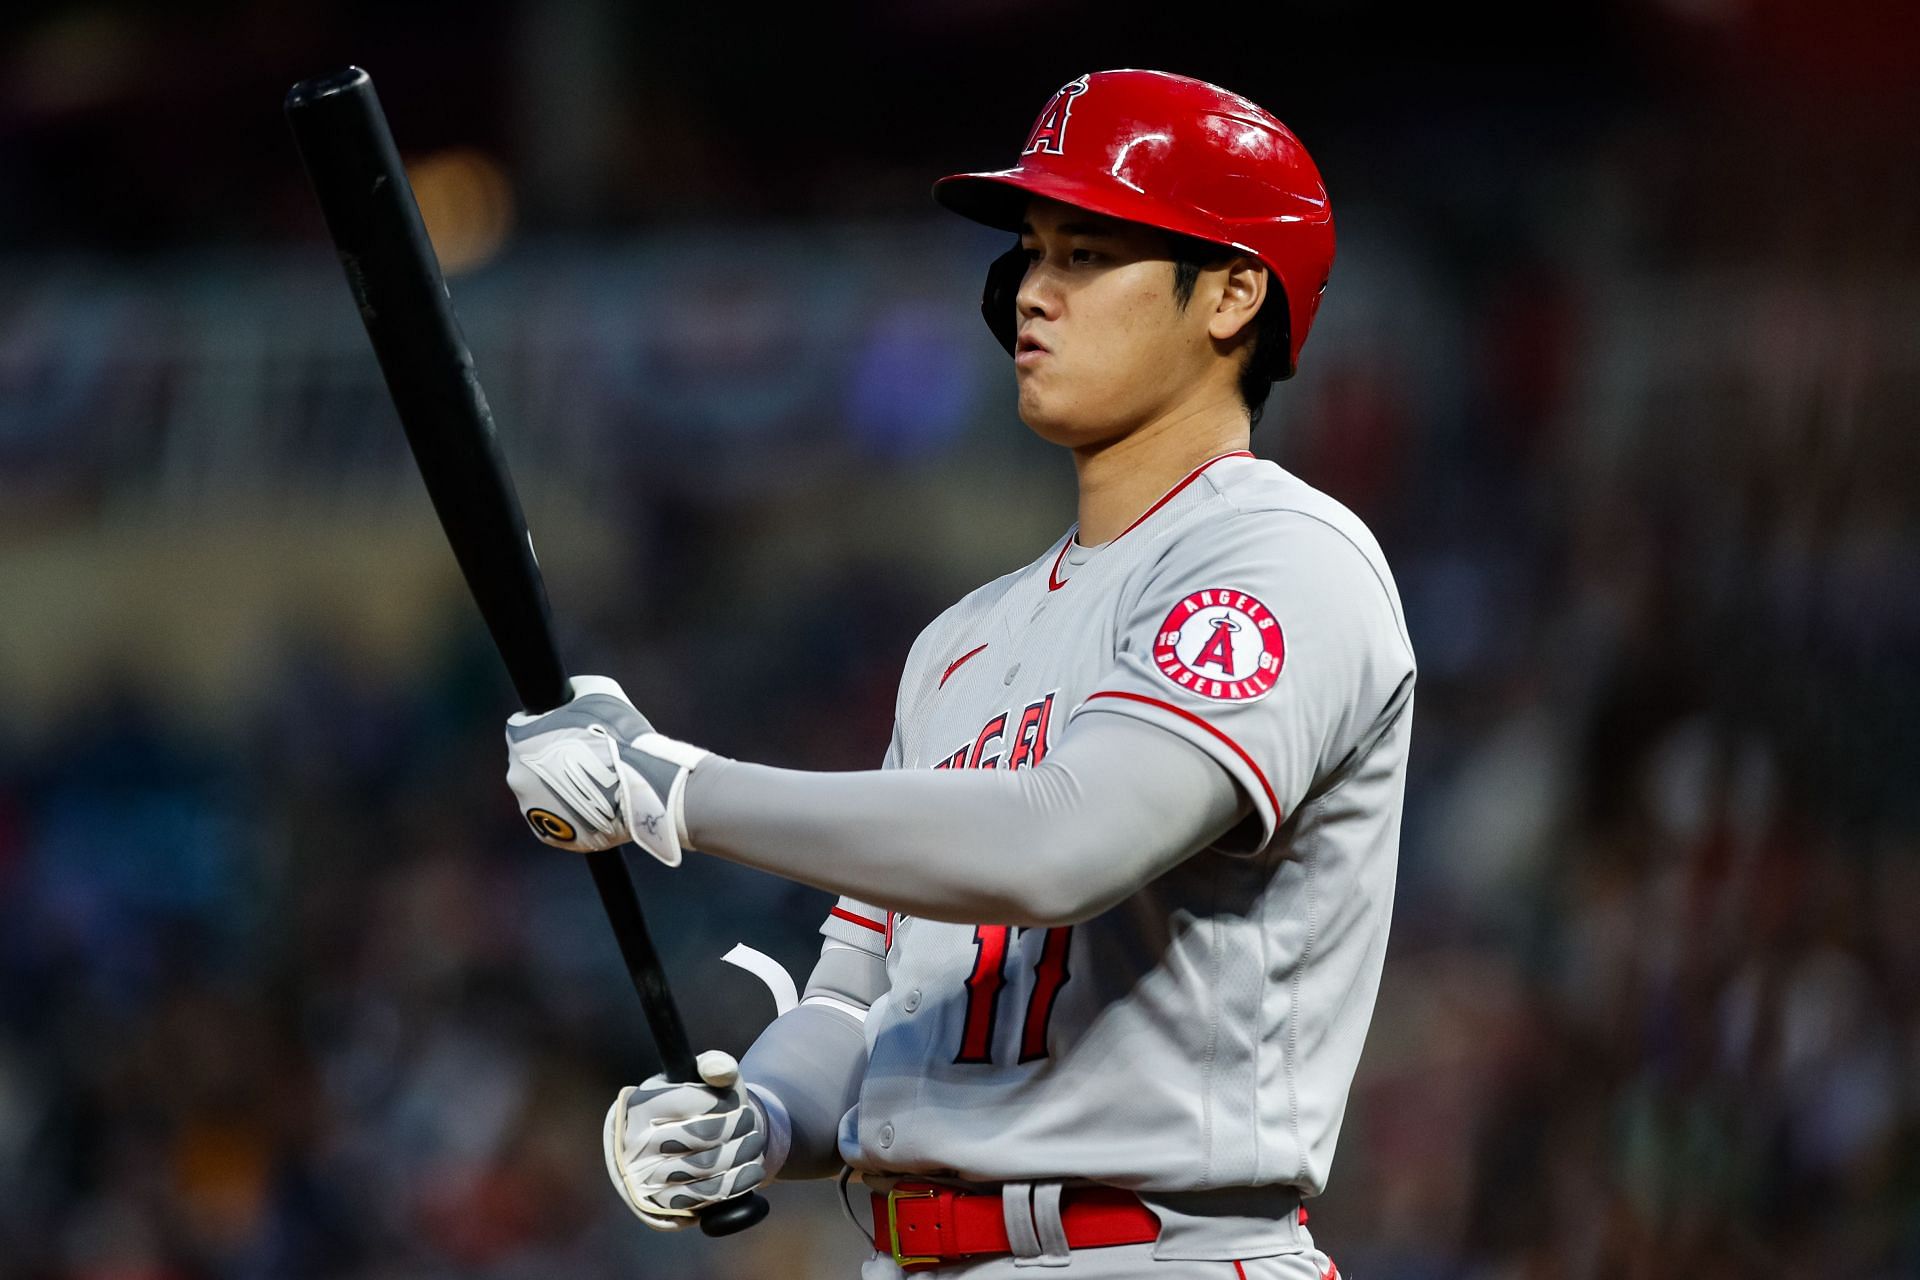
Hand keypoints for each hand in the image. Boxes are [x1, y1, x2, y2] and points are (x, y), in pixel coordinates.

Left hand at [503, 675, 709, 864]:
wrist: (643, 786)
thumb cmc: (621, 736)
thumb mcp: (599, 690)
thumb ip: (574, 690)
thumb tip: (569, 693)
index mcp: (520, 740)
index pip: (521, 725)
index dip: (544, 721)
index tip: (564, 725)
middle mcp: (516, 775)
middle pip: (530, 761)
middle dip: (551, 756)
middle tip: (585, 755)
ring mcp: (531, 809)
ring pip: (540, 792)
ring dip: (558, 786)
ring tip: (594, 782)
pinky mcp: (549, 836)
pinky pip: (554, 819)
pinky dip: (568, 812)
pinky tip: (592, 803)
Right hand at [603, 1050, 770, 1230]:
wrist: (687, 1149)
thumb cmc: (698, 1107)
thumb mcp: (704, 1079)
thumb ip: (715, 1064)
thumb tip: (719, 1069)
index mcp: (640, 1106)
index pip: (689, 1101)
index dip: (722, 1102)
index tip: (737, 1103)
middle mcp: (635, 1144)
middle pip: (701, 1135)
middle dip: (737, 1127)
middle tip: (749, 1122)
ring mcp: (647, 1177)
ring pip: (708, 1166)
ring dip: (741, 1153)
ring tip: (753, 1142)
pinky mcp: (664, 1204)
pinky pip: (706, 1196)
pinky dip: (737, 1182)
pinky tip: (751, 1169)